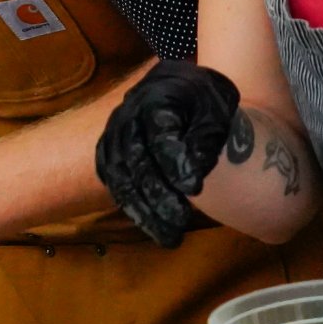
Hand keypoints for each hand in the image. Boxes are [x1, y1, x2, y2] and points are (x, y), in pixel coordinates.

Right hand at [95, 60, 239, 247]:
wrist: (172, 86)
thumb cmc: (200, 100)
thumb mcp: (214, 114)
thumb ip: (206, 143)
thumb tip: (193, 178)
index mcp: (156, 101)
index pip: (161, 136)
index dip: (175, 163)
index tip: (195, 189)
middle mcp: (127, 119)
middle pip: (138, 162)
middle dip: (159, 195)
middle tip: (182, 220)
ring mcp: (113, 138)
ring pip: (122, 180)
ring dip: (145, 211)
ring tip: (171, 237)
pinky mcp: (108, 156)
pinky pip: (116, 186)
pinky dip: (133, 208)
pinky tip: (153, 226)